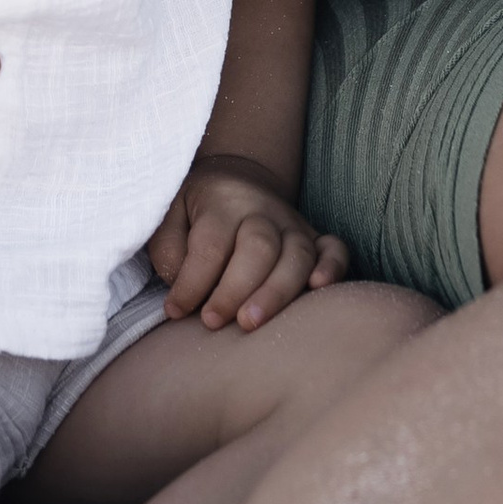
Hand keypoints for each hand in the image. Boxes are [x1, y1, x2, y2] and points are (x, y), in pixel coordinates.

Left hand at [147, 151, 346, 327]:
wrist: (236, 179)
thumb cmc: (195, 212)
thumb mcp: (168, 218)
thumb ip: (169, 250)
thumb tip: (184, 288)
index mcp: (222, 203)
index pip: (211, 245)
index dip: (192, 283)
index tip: (175, 311)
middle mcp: (262, 210)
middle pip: (258, 247)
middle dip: (236, 289)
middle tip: (213, 322)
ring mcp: (293, 223)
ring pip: (297, 254)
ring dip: (276, 291)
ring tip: (252, 323)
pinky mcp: (314, 237)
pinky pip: (334, 249)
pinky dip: (332, 268)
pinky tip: (318, 289)